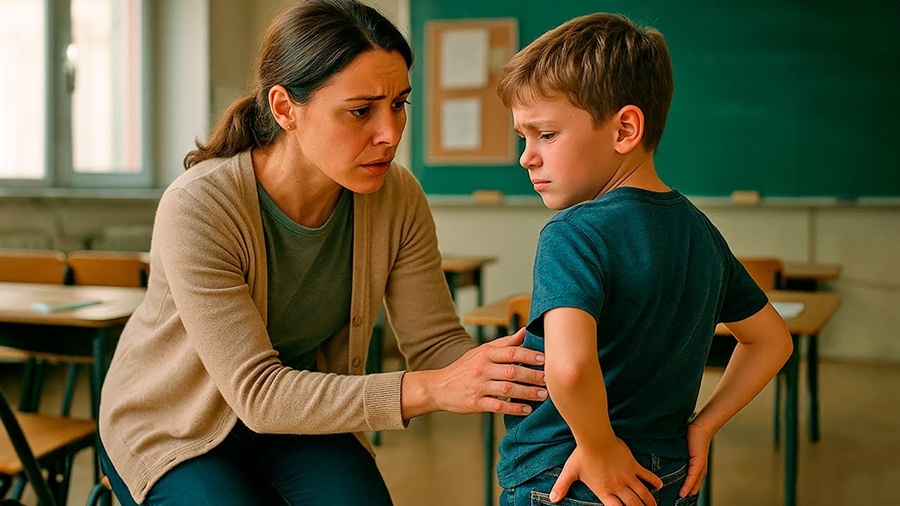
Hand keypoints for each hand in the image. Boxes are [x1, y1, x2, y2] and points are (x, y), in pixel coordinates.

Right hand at [423, 327, 546, 415]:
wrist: (439, 387)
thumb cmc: (463, 368)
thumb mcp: (480, 352)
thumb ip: (504, 343)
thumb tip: (524, 331)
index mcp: (485, 354)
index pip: (511, 352)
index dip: (529, 355)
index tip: (545, 359)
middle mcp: (482, 369)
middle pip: (512, 371)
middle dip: (533, 376)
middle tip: (550, 380)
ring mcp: (478, 386)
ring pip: (507, 389)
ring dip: (527, 392)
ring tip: (543, 395)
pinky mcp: (475, 403)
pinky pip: (498, 405)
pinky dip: (514, 407)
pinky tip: (527, 409)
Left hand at [550, 440, 661, 504]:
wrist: (595, 438)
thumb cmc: (582, 456)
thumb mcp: (570, 473)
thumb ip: (562, 487)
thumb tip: (552, 499)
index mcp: (604, 491)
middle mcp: (618, 486)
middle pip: (633, 504)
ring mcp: (628, 476)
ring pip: (643, 493)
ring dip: (650, 501)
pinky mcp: (633, 465)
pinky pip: (646, 474)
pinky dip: (654, 481)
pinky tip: (660, 485)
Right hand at [679, 421, 713, 497]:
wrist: (701, 428)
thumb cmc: (691, 436)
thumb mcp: (682, 449)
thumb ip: (677, 456)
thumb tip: (665, 458)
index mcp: (696, 467)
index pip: (692, 484)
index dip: (685, 491)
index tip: (676, 497)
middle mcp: (700, 470)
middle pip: (693, 488)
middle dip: (685, 495)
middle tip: (674, 502)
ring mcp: (700, 468)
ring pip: (693, 485)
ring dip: (686, 494)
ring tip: (677, 500)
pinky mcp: (699, 463)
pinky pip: (692, 478)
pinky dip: (688, 486)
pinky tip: (683, 493)